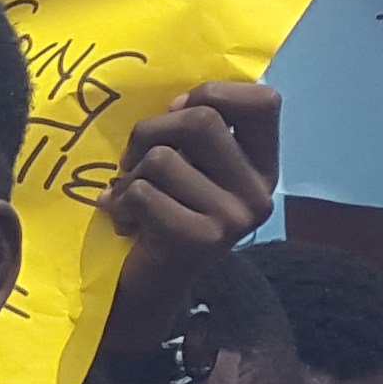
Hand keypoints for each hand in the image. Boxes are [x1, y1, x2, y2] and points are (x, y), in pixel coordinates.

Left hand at [104, 77, 279, 332]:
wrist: (145, 290)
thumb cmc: (159, 213)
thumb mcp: (186, 166)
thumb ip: (194, 132)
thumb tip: (177, 101)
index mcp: (262, 165)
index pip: (264, 101)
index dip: (212, 93)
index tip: (175, 112)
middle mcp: (260, 191)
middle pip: (202, 121)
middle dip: (149, 131)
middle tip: (132, 161)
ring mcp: (235, 217)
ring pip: (163, 157)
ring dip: (129, 176)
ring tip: (130, 201)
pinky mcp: (202, 239)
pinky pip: (143, 192)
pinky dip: (118, 204)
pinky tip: (125, 224)